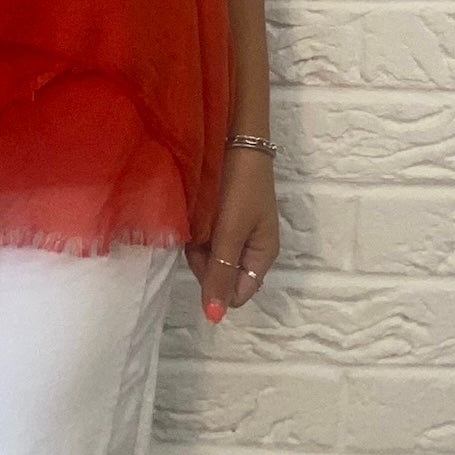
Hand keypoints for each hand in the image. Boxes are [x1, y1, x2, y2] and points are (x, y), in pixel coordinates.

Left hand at [183, 148, 278, 321]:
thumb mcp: (231, 230)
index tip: (205, 259)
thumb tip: (214, 317)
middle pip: (220, 274)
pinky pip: (202, 235)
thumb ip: (221, 272)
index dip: (217, 285)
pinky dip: (194, 228)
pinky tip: (192, 211)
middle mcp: (248, 247)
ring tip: (197, 216)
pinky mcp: (218, 216)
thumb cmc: (240, 185)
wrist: (235, 137)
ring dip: (197, 243)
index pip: (238, 292)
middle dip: (205, 260)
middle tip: (200, 233)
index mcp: (262, 254)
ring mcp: (232, 231)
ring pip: (208, 255)